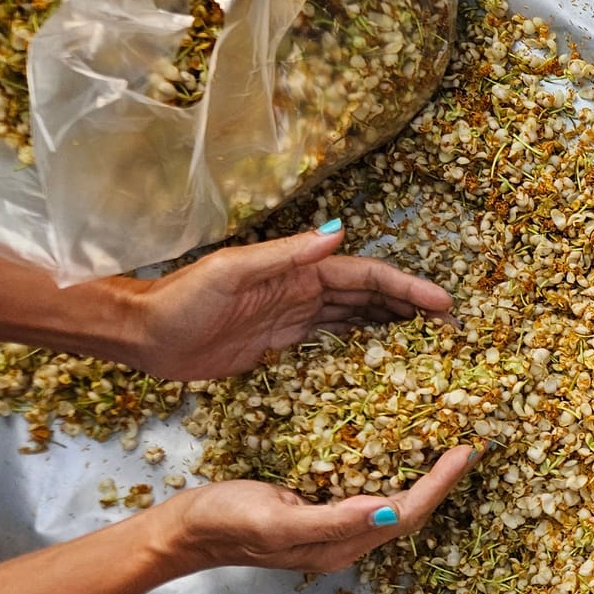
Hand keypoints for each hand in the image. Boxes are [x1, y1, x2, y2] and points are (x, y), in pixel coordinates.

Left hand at [128, 221, 452, 380]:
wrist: (142, 334)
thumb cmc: (181, 299)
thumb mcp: (232, 271)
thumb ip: (286, 255)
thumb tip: (339, 233)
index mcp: (298, 270)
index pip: (365, 277)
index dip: (406, 287)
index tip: (443, 304)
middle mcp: (302, 290)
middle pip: (370, 296)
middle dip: (411, 307)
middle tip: (451, 329)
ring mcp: (294, 318)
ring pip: (358, 318)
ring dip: (394, 326)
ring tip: (430, 344)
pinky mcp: (282, 345)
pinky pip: (334, 343)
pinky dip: (363, 346)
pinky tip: (384, 361)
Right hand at [164, 444, 478, 572]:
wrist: (184, 531)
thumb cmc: (224, 523)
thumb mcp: (275, 520)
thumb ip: (331, 519)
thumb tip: (386, 507)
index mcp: (341, 544)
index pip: (406, 513)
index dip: (439, 484)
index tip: (465, 451)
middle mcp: (347, 538)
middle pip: (410, 510)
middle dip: (443, 480)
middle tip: (469, 442)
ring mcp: (335, 524)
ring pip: (394, 499)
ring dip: (423, 474)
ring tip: (446, 440)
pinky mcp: (321, 506)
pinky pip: (370, 487)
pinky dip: (393, 466)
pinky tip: (398, 444)